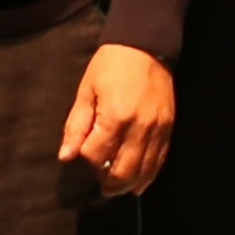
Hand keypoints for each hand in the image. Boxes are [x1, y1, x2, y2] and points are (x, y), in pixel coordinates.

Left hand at [61, 42, 174, 195]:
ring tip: (116, 188)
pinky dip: (148, 175)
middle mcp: (139, 129)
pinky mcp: (168, 129)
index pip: (96, 156)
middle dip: (108, 184)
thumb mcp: (86, 91)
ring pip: (144, 172)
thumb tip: (66, 157)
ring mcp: (157, 131)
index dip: (87, 161)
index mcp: (114, 118)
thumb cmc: (109, 66)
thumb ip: (76, 126)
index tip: (82, 155)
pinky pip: (159, 161)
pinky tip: (138, 182)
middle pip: (122, 172)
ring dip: (128, 184)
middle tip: (100, 186)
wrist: (145, 47)